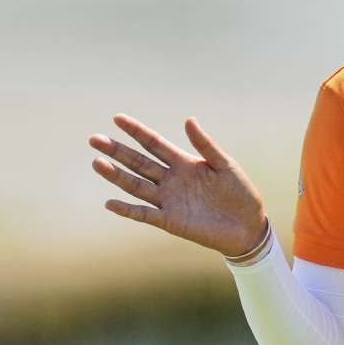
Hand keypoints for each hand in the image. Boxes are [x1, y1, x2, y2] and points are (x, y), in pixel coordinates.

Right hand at [89, 113, 266, 255]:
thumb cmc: (240, 193)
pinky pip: (144, 214)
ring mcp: (168, 201)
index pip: (154, 144)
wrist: (249, 226)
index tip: (117, 118)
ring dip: (116, 175)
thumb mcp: (225, 165)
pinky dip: (127, 210)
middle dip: (117, 151)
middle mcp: (171, 180)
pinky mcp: (170, 221)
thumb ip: (205, 145)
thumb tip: (188, 119)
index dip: (136, 131)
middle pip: (138, 162)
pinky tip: (110, 203)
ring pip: (136, 185)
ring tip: (97, 162)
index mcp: (184, 163)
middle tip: (94, 138)